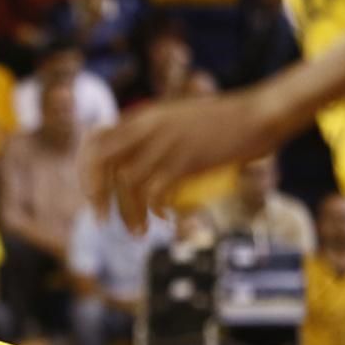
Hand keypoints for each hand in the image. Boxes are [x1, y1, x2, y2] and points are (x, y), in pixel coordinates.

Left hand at [82, 87, 298, 233]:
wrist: (258, 114)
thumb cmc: (222, 122)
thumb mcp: (177, 119)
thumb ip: (153, 135)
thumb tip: (132, 162)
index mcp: (143, 116)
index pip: (95, 139)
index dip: (87, 168)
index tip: (93, 193)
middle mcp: (148, 127)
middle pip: (101, 160)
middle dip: (96, 192)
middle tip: (101, 218)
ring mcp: (166, 143)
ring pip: (127, 183)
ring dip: (128, 213)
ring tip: (138, 231)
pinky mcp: (186, 160)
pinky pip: (155, 192)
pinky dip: (154, 210)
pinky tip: (164, 218)